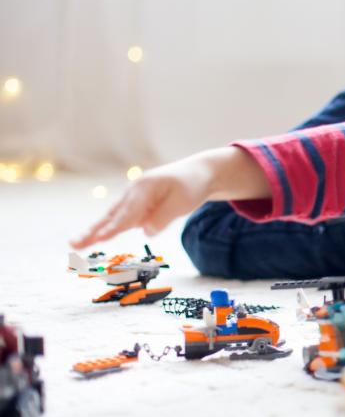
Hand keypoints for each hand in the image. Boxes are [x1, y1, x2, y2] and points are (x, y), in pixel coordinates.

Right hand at [69, 147, 267, 249]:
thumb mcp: (183, 202)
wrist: (198, 172)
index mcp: (145, 188)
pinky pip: (120, 216)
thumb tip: (145, 231)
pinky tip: (93, 237)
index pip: (128, 214)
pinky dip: (107, 226)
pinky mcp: (137, 202)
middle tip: (74, 244)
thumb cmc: (192, 186)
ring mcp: (133, 196)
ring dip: (94, 230)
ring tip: (75, 243)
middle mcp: (134, 191)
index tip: (100, 239)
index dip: (113, 228)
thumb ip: (163, 218)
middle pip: (113, 215)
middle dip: (94, 231)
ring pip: (112, 216)